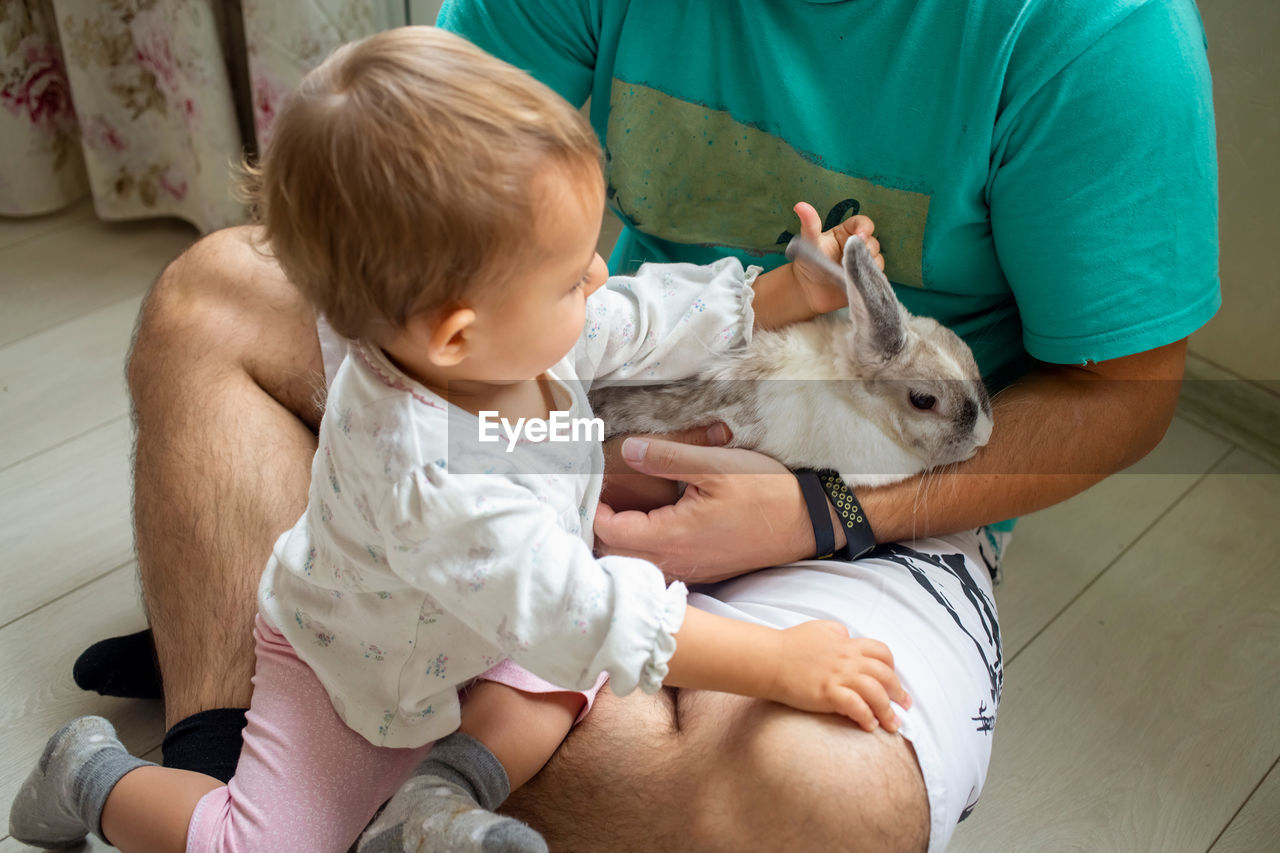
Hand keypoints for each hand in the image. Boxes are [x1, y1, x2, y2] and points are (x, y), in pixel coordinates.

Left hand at [594, 437, 814, 582]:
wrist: (808, 523)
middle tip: (597, 496)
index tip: (591, 487)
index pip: (610, 533)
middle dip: (599, 527)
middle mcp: (677, 562)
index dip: (593, 510)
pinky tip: (645, 525)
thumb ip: (667, 458)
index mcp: (673, 537)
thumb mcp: (716, 465)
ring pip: (636, 565)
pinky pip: (658, 568)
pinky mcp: (701, 572)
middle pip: (615, 555)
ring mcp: (689, 571)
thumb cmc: (766, 492)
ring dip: (619, 541)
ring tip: (615, 509)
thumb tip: (627, 451)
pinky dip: (641, 550)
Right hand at [767, 620, 910, 731]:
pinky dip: (866, 717)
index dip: (892, 668)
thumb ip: (837, 633)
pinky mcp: (827, 693)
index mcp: (847, 643)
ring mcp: (838, 676)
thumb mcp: (819, 628)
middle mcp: (847, 659)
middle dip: (899, 693)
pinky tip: (868, 726)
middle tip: (904, 706)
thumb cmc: (790, 644)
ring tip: (892, 724)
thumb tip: (848, 637)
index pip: (881, 652)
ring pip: (875, 692)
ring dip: (887, 710)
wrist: (768, 659)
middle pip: (885, 675)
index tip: (894, 681)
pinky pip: (855, 706)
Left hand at [788, 201, 883, 316]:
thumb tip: (800, 206)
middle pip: (873, 243)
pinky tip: (859, 283)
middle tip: (854, 257)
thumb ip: (809, 224)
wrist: (806, 289)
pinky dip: (871, 281)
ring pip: (877, 261)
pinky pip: (876, 280)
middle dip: (867, 249)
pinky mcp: (865, 281)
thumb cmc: (808, 262)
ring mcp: (863, 265)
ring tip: (852, 273)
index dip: (864, 227)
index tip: (860, 235)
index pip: (862, 224)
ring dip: (868, 266)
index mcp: (847, 233)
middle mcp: (857, 247)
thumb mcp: (809, 241)